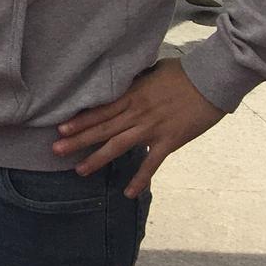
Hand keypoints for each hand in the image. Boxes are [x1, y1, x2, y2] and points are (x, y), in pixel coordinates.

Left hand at [53, 58, 225, 196]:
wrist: (210, 81)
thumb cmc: (181, 72)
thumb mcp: (150, 72)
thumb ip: (133, 82)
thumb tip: (120, 82)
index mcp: (131, 95)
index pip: (99, 110)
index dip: (79, 120)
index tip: (60, 129)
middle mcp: (136, 113)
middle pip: (102, 129)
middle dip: (78, 140)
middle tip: (56, 150)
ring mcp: (152, 128)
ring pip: (118, 146)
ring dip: (98, 159)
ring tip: (80, 170)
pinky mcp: (169, 141)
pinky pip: (151, 164)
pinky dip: (140, 179)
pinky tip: (128, 192)